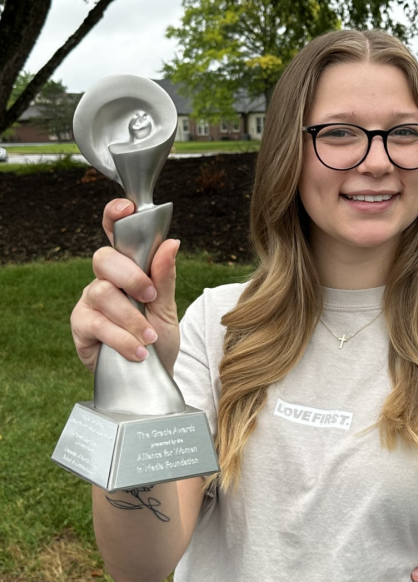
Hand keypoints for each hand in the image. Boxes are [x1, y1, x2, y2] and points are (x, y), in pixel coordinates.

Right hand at [71, 198, 180, 373]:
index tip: (127, 207)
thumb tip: (172, 242)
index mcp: (127, 268)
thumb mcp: (168, 308)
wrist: (152, 375)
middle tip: (150, 297)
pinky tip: (138, 351)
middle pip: (104, 259)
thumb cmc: (158, 338)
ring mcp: (90, 302)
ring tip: (149, 337)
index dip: (115, 215)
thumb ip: (165, 277)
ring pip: (103, 293)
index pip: (115, 234)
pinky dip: (122, 338)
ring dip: (132, 318)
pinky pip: (97, 324)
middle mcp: (104, 280)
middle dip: (131, 276)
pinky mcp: (81, 326)